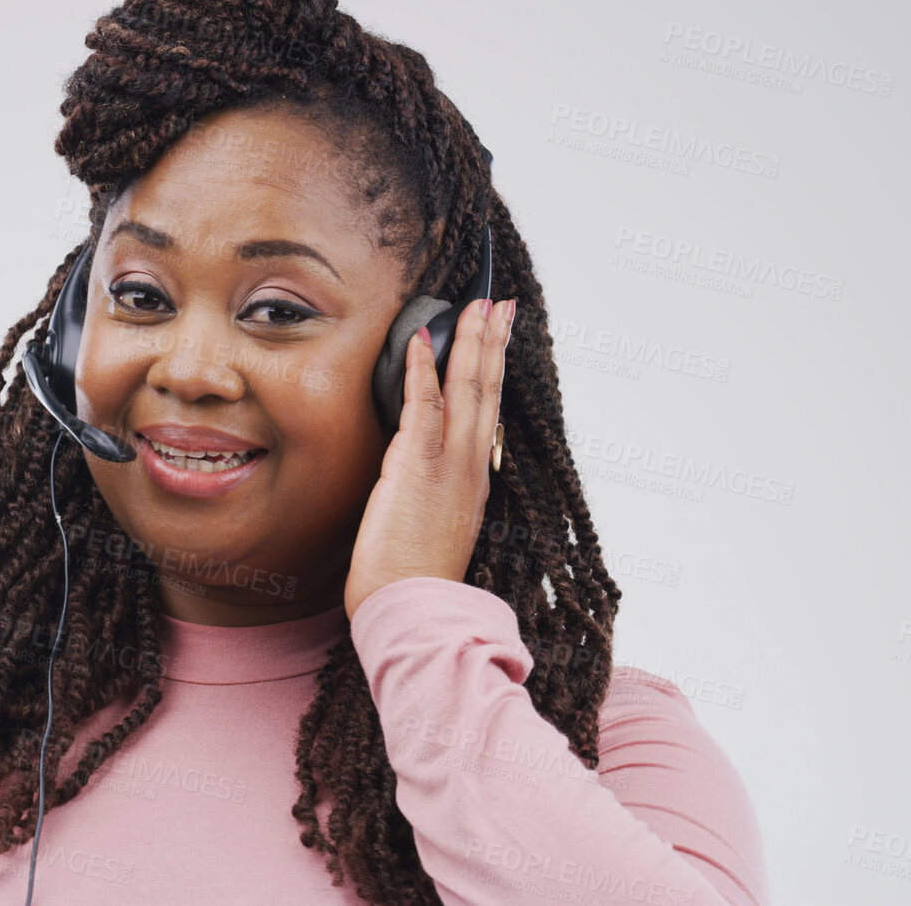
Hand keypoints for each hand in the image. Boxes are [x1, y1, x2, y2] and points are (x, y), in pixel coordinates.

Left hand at [345, 297, 515, 619]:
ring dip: (470, 342)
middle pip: (486, 390)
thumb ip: (431, 489)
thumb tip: (414, 465)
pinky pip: (423, 408)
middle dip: (493, 342)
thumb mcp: (432, 525)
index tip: (498, 337)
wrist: (410, 608)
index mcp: (474, 479)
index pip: (486, 411)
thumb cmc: (412, 578)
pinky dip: (422, 370)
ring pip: (466, 391)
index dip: (493, 370)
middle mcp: (469, 466)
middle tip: (500, 302)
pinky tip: (421, 340)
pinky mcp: (416, 468)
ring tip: (477, 305)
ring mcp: (447, 465)